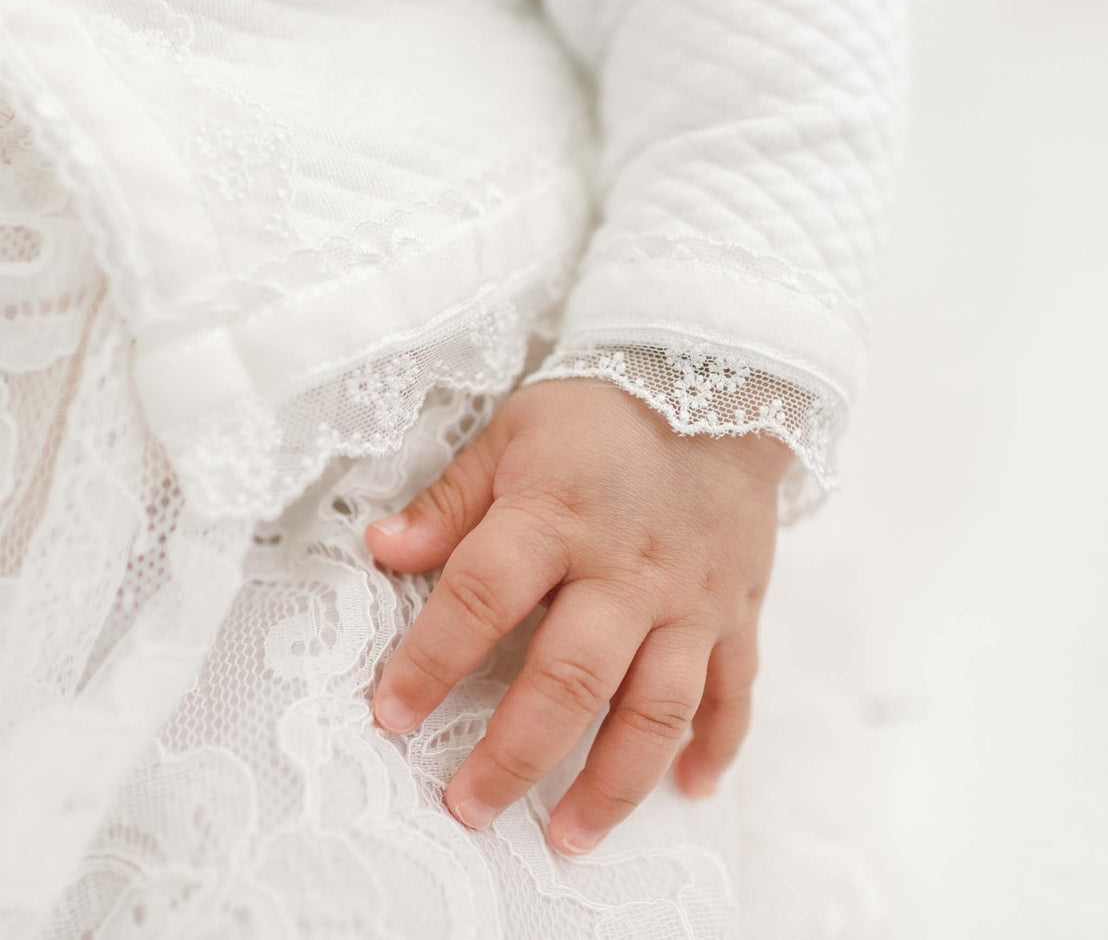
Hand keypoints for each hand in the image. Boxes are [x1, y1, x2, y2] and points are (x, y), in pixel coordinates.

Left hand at [364, 377, 792, 854]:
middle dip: (514, 754)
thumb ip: (452, 500)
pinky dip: (715, 747)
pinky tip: (688, 790)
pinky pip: (733, 691)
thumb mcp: (515, 432)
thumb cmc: (604, 410)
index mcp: (557, 515)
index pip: (481, 598)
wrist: (720, 379)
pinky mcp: (736, 610)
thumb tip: (381, 548)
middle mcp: (627, 569)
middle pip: (571, 677)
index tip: (389, 715)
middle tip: (468, 808)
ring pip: (656, 708)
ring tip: (567, 836)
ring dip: (612, 782)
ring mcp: (690, 598)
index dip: (429, 661)